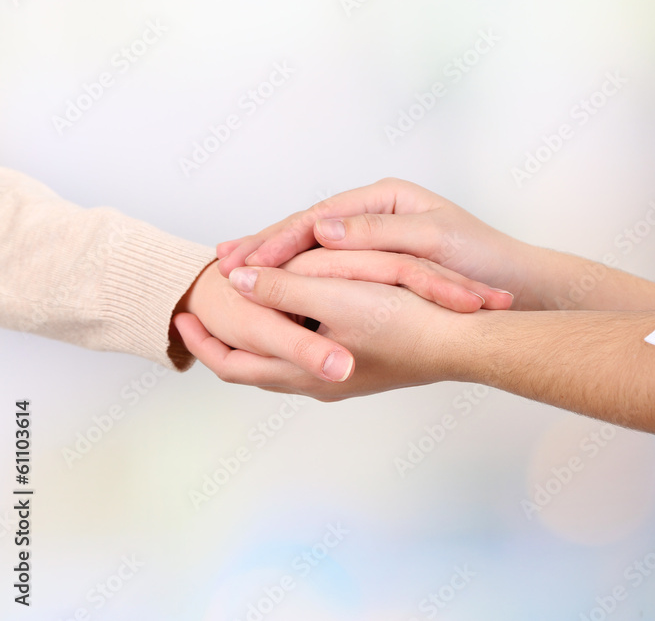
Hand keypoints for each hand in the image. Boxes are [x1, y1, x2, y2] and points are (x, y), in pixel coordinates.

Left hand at [175, 250, 459, 399]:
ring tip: (251, 305)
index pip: (232, 363)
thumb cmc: (404, 322)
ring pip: (286, 361)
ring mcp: (344, 379)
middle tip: (207, 314)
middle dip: (227, 340)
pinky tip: (306, 310)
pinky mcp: (367, 368)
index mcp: (303, 371)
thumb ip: (282, 287)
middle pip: (255, 367)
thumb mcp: (334, 294)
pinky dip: (295, 332)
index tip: (182, 314)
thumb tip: (239, 280)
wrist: (463, 344)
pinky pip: (313, 354)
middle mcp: (319, 382)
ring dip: (263, 334)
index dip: (202, 341)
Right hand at [215, 178, 532, 306]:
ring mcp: (376, 240)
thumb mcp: (431, 240)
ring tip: (233, 280)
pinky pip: (332, 274)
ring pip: (314, 253)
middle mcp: (376, 214)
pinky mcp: (381, 267)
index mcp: (384, 197)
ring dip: (276, 267)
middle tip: (221, 269)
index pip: (317, 216)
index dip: (279, 239)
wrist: (519, 286)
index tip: (245, 261)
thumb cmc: (483, 259)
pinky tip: (276, 297)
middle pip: (308, 230)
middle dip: (266, 250)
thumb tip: (322, 230)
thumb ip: (377, 233)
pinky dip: (302, 284)